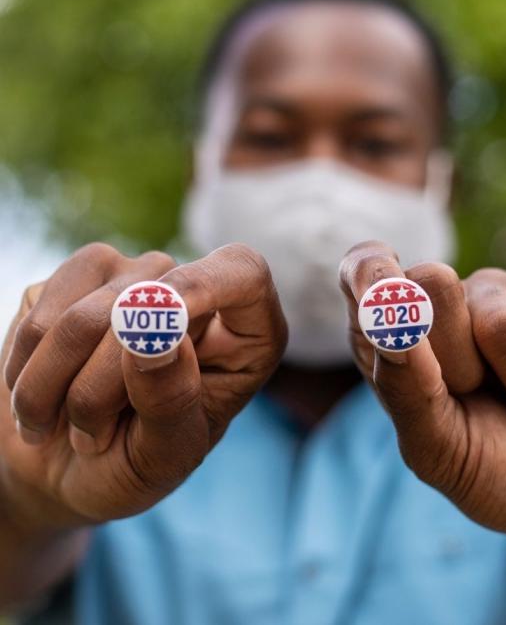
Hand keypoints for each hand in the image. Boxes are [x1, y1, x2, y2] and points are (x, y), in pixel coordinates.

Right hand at [1, 242, 285, 531]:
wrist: (62, 467)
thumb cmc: (131, 465)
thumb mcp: (166, 456)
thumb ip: (173, 399)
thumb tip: (158, 331)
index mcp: (244, 334)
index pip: (244, 273)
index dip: (200, 290)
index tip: (162, 333)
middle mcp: (195, 294)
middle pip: (149, 304)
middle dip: (100, 387)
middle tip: (89, 439)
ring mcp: (137, 277)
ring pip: (86, 311)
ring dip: (53, 383)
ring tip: (59, 422)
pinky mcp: (81, 278)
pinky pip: (42, 304)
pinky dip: (25, 362)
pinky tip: (35, 390)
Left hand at [340, 241, 505, 552]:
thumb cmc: (496, 470)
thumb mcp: (436, 451)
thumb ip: (402, 391)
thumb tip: (390, 328)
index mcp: (393, 334)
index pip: (361, 271)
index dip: (369, 275)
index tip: (389, 310)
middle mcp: (440, 302)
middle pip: (430, 282)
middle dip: (457, 362)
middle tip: (476, 396)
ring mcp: (496, 292)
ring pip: (500, 322)